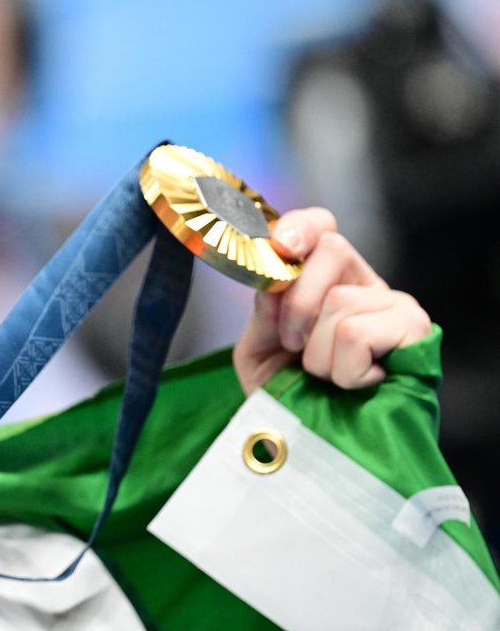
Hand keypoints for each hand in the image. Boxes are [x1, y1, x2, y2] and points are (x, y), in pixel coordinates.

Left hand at [232, 207, 431, 393]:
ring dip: (317, 353)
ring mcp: (393, 305)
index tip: (281, 245)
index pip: (322, 227)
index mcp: (325, 279)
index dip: (301, 226)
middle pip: (330, 249)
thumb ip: (261, 316)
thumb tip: (272, 285)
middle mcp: (363, 283)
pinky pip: (357, 333)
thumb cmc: (291, 396)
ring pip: (339, 301)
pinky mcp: (414, 331)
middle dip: (297, 304)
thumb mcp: (259, 354)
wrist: (320, 448)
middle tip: (294, 345)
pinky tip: (354, 384)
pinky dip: (343, 368)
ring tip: (326, 376)